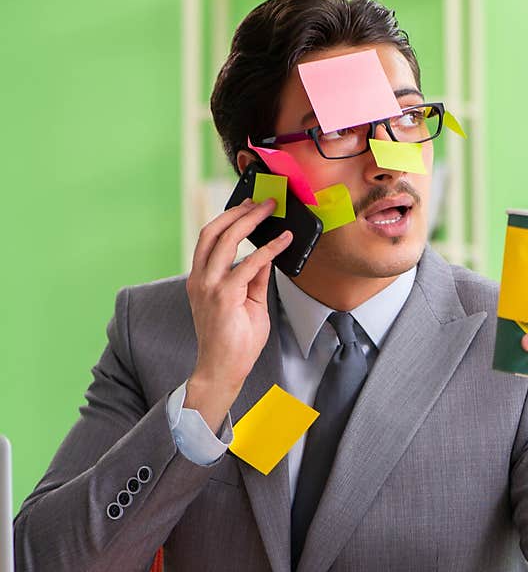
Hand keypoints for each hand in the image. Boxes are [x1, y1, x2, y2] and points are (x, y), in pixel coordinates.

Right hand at [184, 198, 291, 431]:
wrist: (222, 370)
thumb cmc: (234, 342)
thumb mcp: (249, 303)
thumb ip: (255, 279)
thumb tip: (267, 256)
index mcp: (201, 279)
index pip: (210, 239)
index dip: (228, 218)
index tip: (247, 205)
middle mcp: (200, 279)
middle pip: (213, 232)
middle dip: (238, 212)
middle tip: (261, 201)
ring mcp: (209, 287)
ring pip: (226, 241)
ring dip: (250, 221)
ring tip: (270, 210)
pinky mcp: (223, 296)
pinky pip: (249, 264)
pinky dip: (268, 249)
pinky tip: (283, 241)